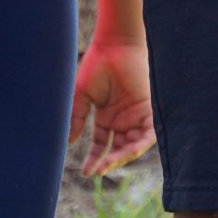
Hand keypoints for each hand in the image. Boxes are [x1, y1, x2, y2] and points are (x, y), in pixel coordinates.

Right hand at [71, 37, 153, 177]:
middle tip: (97, 170)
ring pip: (133, 145)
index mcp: (106, 118)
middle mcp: (122, 120)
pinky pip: (149, 133)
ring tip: (108, 163)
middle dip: (108, 161)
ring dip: (122, 157)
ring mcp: (135, 115)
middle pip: (118, 149)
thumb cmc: (96, 65)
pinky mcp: (148, 109)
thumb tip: (68, 142)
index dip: (94, 159)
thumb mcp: (82, 96)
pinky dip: (140, 144)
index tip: (85, 172)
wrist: (114, 45)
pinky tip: (128, 152)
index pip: (101, 145)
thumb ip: (76, 118)